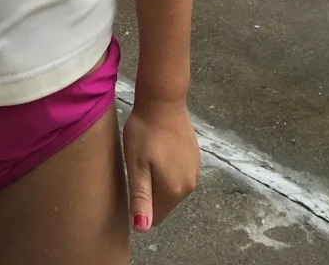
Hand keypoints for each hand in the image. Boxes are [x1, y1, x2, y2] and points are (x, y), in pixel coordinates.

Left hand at [123, 99, 199, 231]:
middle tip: (137, 165)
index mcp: (174, 191)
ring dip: (159, 177)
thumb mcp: (136, 165)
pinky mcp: (195, 157)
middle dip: (150, 190)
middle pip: (164, 201)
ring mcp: (195, 170)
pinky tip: (159, 149)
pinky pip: (179, 172)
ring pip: (171, 186)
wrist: (163, 100)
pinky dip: (168, 166)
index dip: (140, 204)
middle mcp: (189, 186)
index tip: (132, 181)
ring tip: (147, 155)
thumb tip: (142, 229)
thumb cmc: (145, 132)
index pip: (156, 215)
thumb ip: (140, 198)